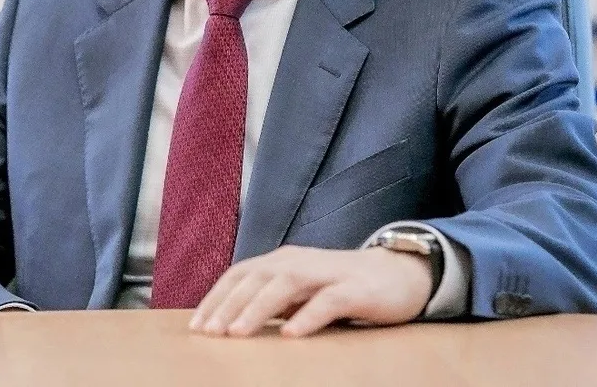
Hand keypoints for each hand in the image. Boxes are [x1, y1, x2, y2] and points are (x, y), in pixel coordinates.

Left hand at [188, 245, 431, 337]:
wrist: (399, 274)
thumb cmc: (341, 287)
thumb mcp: (300, 292)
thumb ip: (270, 301)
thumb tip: (230, 322)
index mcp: (282, 261)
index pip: (240, 275)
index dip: (216, 298)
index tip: (196, 327)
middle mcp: (299, 261)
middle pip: (256, 278)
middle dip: (228, 306)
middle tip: (209, 334)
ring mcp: (326, 273)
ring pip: (285, 285)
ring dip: (257, 309)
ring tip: (237, 333)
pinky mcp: (355, 289)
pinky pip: (328, 301)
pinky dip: (307, 316)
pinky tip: (291, 335)